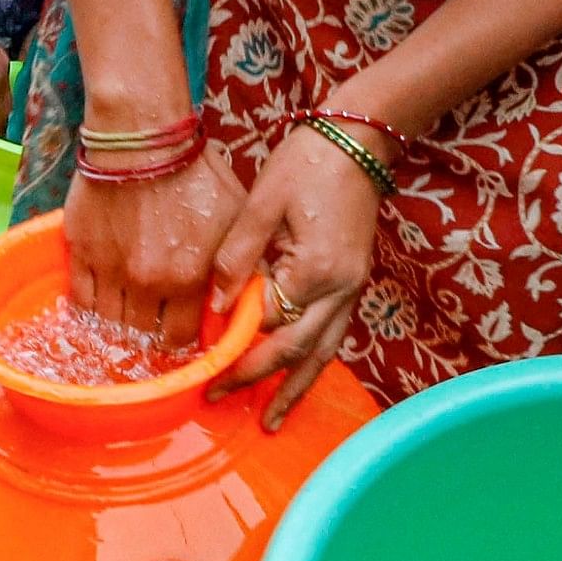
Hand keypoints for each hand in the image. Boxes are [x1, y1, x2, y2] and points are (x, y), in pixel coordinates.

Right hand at [61, 126, 243, 351]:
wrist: (142, 137)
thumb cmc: (194, 171)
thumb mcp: (237, 215)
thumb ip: (240, 260)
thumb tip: (244, 296)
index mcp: (187, 278)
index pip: (179, 337)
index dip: (179, 338)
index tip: (178, 330)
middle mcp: (146, 282)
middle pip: (142, 334)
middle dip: (148, 331)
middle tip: (151, 321)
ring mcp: (109, 269)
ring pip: (110, 321)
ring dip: (119, 322)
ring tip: (126, 311)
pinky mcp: (81, 251)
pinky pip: (80, 299)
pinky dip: (89, 307)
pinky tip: (100, 301)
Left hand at [210, 124, 385, 429]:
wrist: (359, 141)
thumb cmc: (307, 163)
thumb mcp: (262, 202)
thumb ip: (237, 255)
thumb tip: (217, 305)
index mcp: (315, 269)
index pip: (268, 322)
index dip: (234, 345)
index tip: (202, 364)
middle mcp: (340, 288)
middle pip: (298, 350)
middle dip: (259, 381)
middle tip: (220, 399)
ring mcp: (352, 288)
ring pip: (324, 352)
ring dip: (296, 387)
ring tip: (272, 420)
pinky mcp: (354, 282)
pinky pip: (333, 334)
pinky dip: (313, 361)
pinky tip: (296, 376)